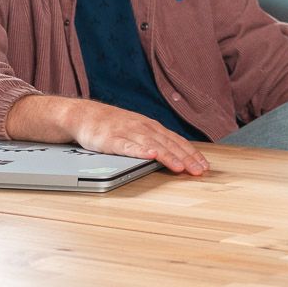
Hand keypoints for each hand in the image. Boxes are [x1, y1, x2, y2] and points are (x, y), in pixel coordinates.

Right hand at [6, 94, 209, 175]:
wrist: (83, 115)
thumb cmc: (111, 125)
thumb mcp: (136, 130)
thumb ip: (153, 140)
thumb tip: (173, 154)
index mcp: (151, 127)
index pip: (176, 141)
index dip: (191, 153)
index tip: (204, 165)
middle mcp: (143, 127)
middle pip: (169, 143)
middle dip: (186, 158)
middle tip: (200, 171)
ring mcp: (128, 132)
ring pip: (153, 145)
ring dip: (169, 156)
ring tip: (181, 167)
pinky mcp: (112, 139)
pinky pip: (128, 145)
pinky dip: (141, 150)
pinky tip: (151, 155)